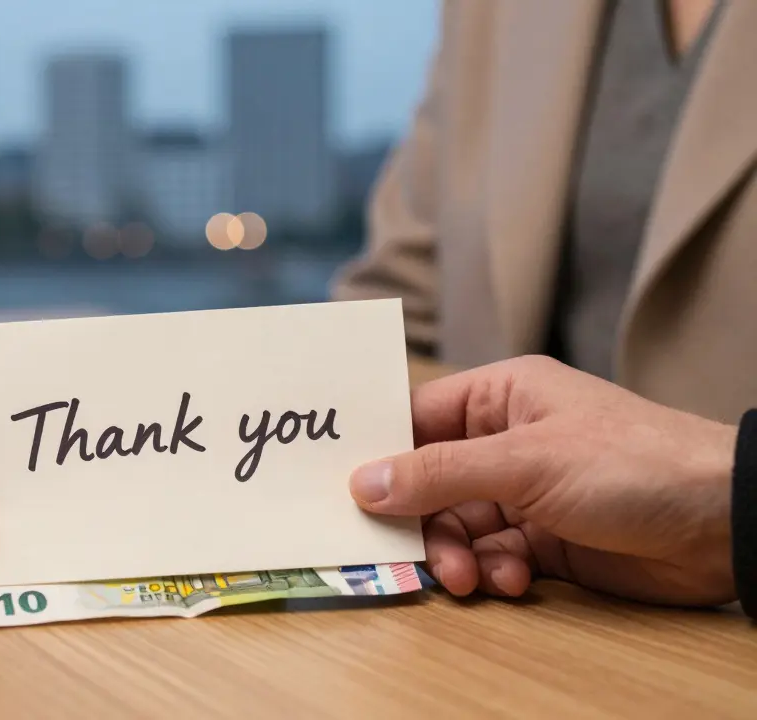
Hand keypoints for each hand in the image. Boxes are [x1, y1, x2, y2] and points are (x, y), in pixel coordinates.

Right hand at [349, 356, 736, 605]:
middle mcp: (506, 441)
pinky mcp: (546, 539)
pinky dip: (494, 572)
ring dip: (458, 555)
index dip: (380, 454)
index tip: (344, 490)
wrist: (722, 523)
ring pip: (457, 525)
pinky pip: (493, 556)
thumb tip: (362, 483)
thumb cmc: (629, 464)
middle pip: (430, 482)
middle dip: (423, 522)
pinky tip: (515, 581)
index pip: (416, 419)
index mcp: (500, 398)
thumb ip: (440, 474)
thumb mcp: (526, 461)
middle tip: (421, 557)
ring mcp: (526, 492)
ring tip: (473, 579)